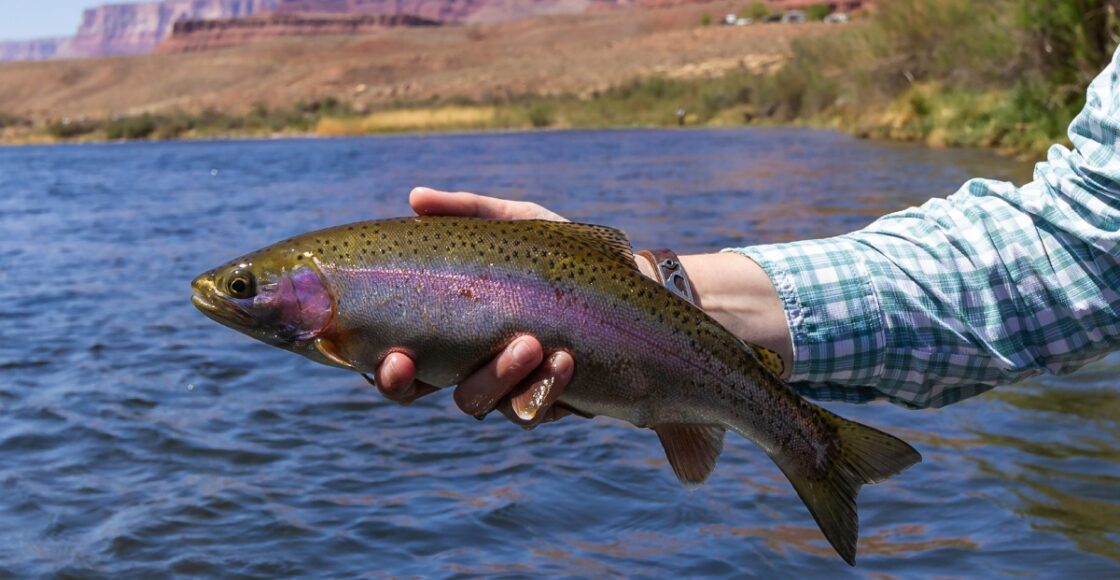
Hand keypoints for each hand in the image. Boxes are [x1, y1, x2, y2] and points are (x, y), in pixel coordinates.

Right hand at [372, 187, 575, 427]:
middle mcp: (468, 362)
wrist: (634, 287)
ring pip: (477, 402)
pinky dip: (546, 386)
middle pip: (416, 392)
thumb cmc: (565, 255)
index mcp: (449, 326)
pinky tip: (565, 359)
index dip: (382, 366)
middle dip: (405, 385)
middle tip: (408, 361)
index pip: (399, 354)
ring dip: (496, 375)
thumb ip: (469, 211)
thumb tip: (414, 197)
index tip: (389, 352)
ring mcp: (507, 388)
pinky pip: (533, 410)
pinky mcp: (549, 403)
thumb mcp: (519, 224)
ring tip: (530, 343)